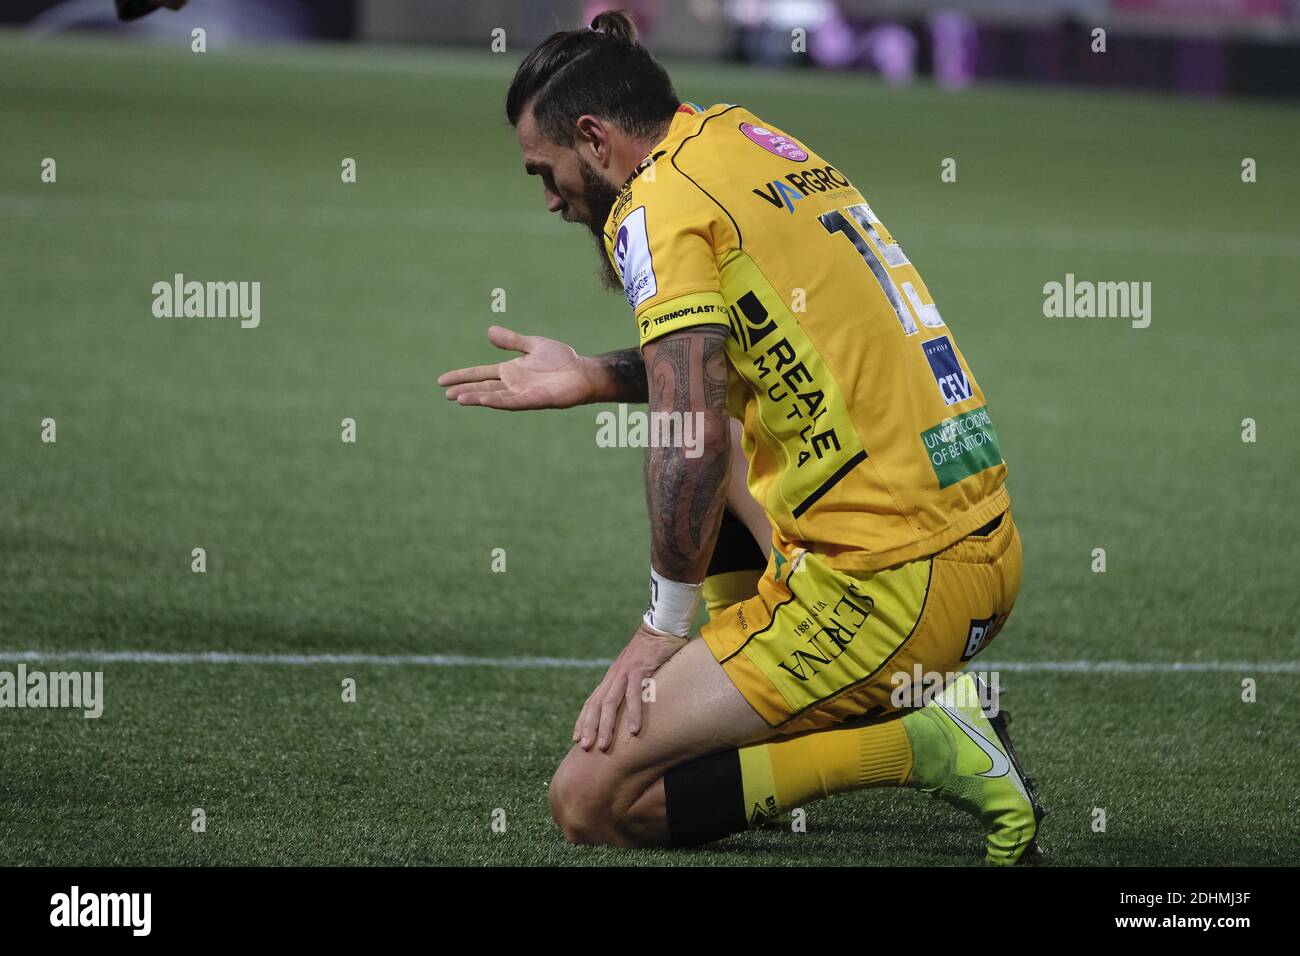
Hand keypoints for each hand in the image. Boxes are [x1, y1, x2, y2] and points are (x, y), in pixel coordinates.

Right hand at [438, 325, 602, 409]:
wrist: (583, 371)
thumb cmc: (561, 360)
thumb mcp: (533, 345)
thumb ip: (512, 341)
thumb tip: (489, 331)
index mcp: (510, 371)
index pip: (479, 374)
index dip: (461, 376)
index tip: (442, 380)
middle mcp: (512, 384)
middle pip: (482, 388)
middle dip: (464, 390)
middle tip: (445, 394)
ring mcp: (522, 393)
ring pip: (493, 396)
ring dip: (476, 398)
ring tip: (457, 398)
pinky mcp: (534, 399)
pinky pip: (512, 402)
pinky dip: (496, 401)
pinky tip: (482, 400)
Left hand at [573, 624, 686, 751]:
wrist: (661, 627)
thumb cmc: (652, 650)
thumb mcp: (636, 670)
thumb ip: (631, 685)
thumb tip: (631, 705)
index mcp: (612, 676)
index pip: (592, 701)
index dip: (583, 720)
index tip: (577, 738)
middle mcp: (614, 675)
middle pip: (596, 704)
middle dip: (589, 727)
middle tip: (584, 747)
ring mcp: (625, 672)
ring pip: (610, 702)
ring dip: (605, 725)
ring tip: (603, 745)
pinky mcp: (640, 669)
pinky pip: (634, 694)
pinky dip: (633, 713)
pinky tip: (634, 730)